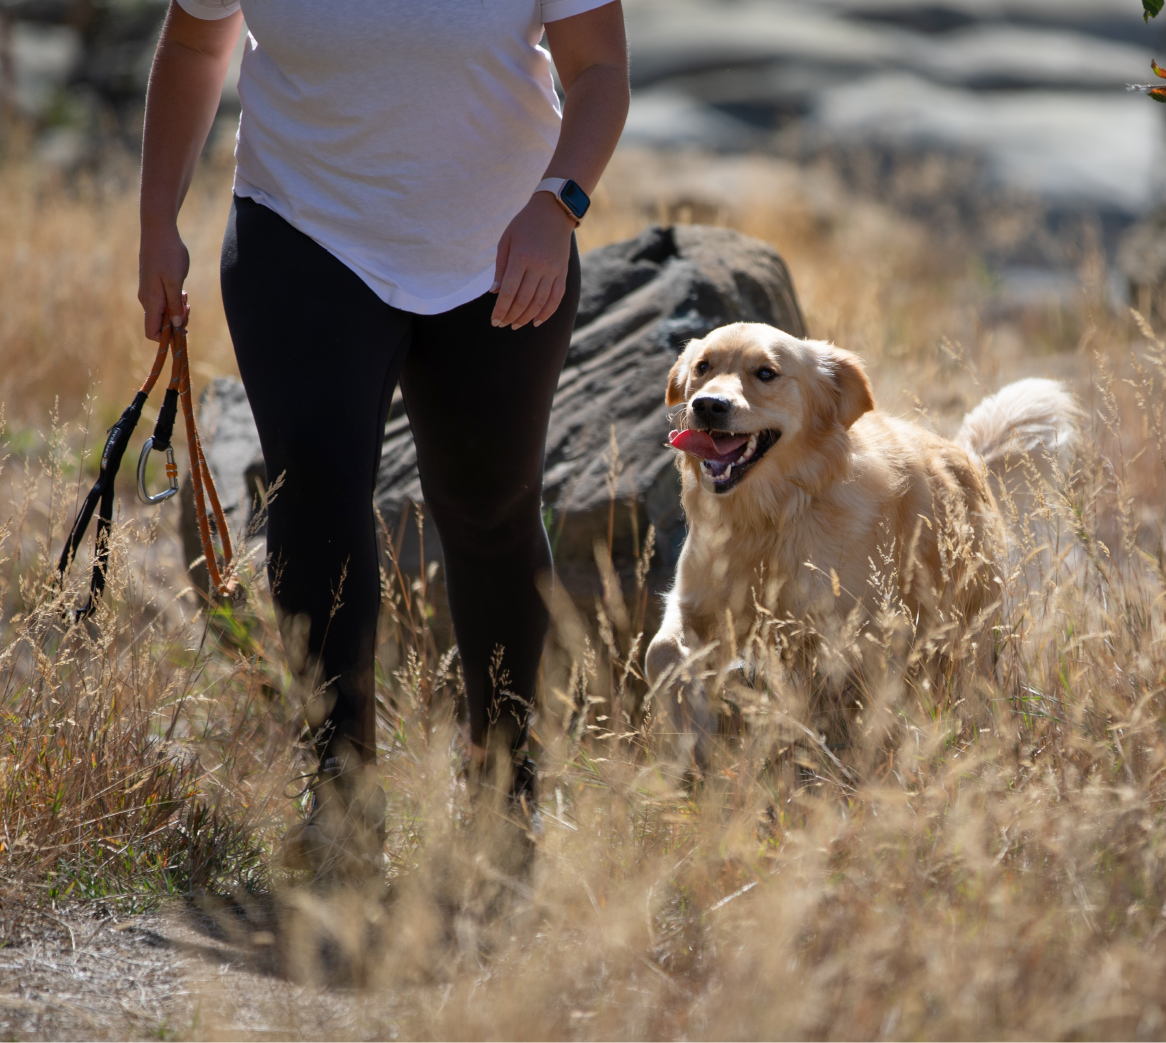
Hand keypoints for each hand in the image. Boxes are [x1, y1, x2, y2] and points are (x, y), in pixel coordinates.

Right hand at [138, 222, 190, 339]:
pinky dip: (174, 301)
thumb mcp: (174, 282)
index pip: (152, 333)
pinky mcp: (153, 285)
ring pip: (163, 313)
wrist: (159, 231)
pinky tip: (182, 290)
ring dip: (177, 310)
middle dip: (176, 322)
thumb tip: (175, 326)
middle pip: (160, 324)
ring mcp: (149, 292)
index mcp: (151, 301)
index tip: (182, 327)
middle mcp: (147, 300)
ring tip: (185, 294)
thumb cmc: (168, 254)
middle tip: (188, 307)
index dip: (167, 337)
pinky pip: (164, 302)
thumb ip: (174, 305)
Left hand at [490, 193, 575, 329]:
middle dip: (511, 316)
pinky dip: (547, 312)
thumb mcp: (506, 241)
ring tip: (516, 324)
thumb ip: (501, 268)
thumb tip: (495, 293)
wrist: (553, 211)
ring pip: (540, 302)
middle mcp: (538, 266)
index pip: (509, 291)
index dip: (501, 309)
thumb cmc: (524, 225)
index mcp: (521, 257)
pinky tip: (537, 322)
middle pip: (524, 300)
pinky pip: (556, 298)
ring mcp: (553, 270)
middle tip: (503, 324)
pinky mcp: (562, 272)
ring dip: (526, 317)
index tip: (494, 321)